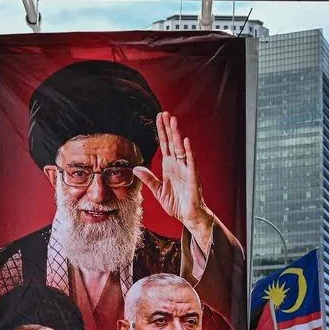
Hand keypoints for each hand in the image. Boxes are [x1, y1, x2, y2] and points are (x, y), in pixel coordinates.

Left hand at [132, 112, 214, 245]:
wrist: (188, 217)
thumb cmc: (177, 204)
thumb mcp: (158, 191)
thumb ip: (148, 179)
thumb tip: (135, 168)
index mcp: (170, 166)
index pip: (164, 144)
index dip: (161, 131)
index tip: (158, 117)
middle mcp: (178, 165)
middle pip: (172, 142)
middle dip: (168, 128)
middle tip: (165, 112)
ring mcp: (186, 170)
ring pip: (181, 148)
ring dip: (177, 135)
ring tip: (173, 121)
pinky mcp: (192, 178)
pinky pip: (191, 163)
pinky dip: (189, 152)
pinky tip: (186, 141)